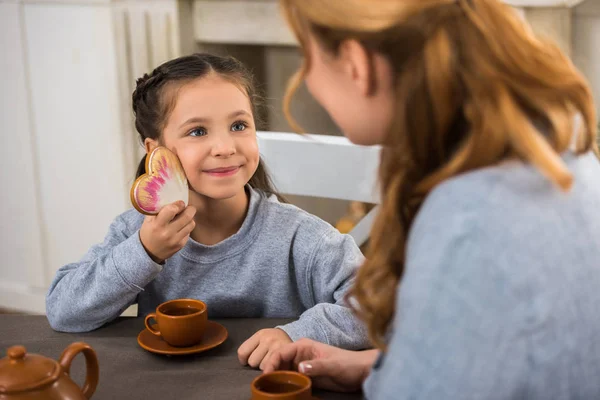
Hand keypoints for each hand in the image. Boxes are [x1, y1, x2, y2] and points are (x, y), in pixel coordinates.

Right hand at [139, 201, 195, 262]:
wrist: (148, 252)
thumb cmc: (149, 232)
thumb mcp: (148, 220)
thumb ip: (158, 209)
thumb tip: (170, 196)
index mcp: (157, 225)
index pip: (172, 210)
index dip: (178, 204)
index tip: (179, 203)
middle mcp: (167, 233)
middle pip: (187, 216)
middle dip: (190, 209)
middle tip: (187, 207)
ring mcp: (175, 240)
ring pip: (191, 223)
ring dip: (190, 218)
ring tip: (184, 217)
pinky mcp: (181, 245)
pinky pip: (189, 232)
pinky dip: (186, 228)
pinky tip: (180, 227)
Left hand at [238, 328, 292, 369]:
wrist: (292, 339)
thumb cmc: (272, 341)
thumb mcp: (261, 339)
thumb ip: (251, 348)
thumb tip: (243, 362)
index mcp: (260, 334)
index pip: (242, 352)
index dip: (243, 359)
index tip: (248, 359)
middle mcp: (268, 339)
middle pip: (252, 362)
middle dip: (256, 363)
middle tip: (263, 358)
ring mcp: (277, 347)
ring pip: (262, 367)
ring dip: (265, 367)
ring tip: (270, 360)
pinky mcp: (285, 356)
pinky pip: (271, 369)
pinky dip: (272, 369)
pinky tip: (275, 364)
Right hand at [262, 338, 377, 392]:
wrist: (360, 372)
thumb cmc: (348, 364)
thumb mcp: (333, 365)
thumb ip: (317, 366)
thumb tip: (300, 367)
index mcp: (303, 346)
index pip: (281, 352)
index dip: (271, 362)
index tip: (265, 375)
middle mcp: (299, 355)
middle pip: (278, 362)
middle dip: (270, 372)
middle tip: (264, 385)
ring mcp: (302, 366)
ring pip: (283, 372)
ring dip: (276, 380)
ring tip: (270, 390)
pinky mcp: (306, 377)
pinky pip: (291, 381)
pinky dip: (284, 386)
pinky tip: (281, 393)